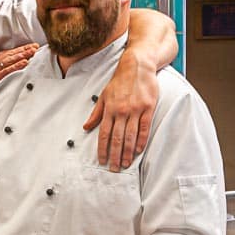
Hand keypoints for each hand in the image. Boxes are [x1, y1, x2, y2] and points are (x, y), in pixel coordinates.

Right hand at [0, 43, 37, 107]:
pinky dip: (17, 65)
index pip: (4, 53)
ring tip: (33, 51)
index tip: (26, 47)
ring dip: (23, 55)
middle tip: (35, 46)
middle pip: (9, 54)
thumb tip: (0, 68)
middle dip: (23, 49)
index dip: (16, 49)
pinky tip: (25, 62)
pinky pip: (8, 70)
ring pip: (10, 59)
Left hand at [85, 55, 157, 171]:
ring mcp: (135, 110)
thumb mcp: (104, 95)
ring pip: (130, 136)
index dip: (102, 149)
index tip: (101, 160)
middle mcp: (121, 111)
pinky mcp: (148, 108)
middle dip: (115, 155)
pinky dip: (141, 140)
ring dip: (127, 152)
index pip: (103, 134)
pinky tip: (138, 150)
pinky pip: (144, 128)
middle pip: (117, 138)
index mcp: (109, 109)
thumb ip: (96, 113)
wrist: (137, 66)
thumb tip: (86, 126)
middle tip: (114, 169)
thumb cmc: (120, 81)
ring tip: (125, 164)